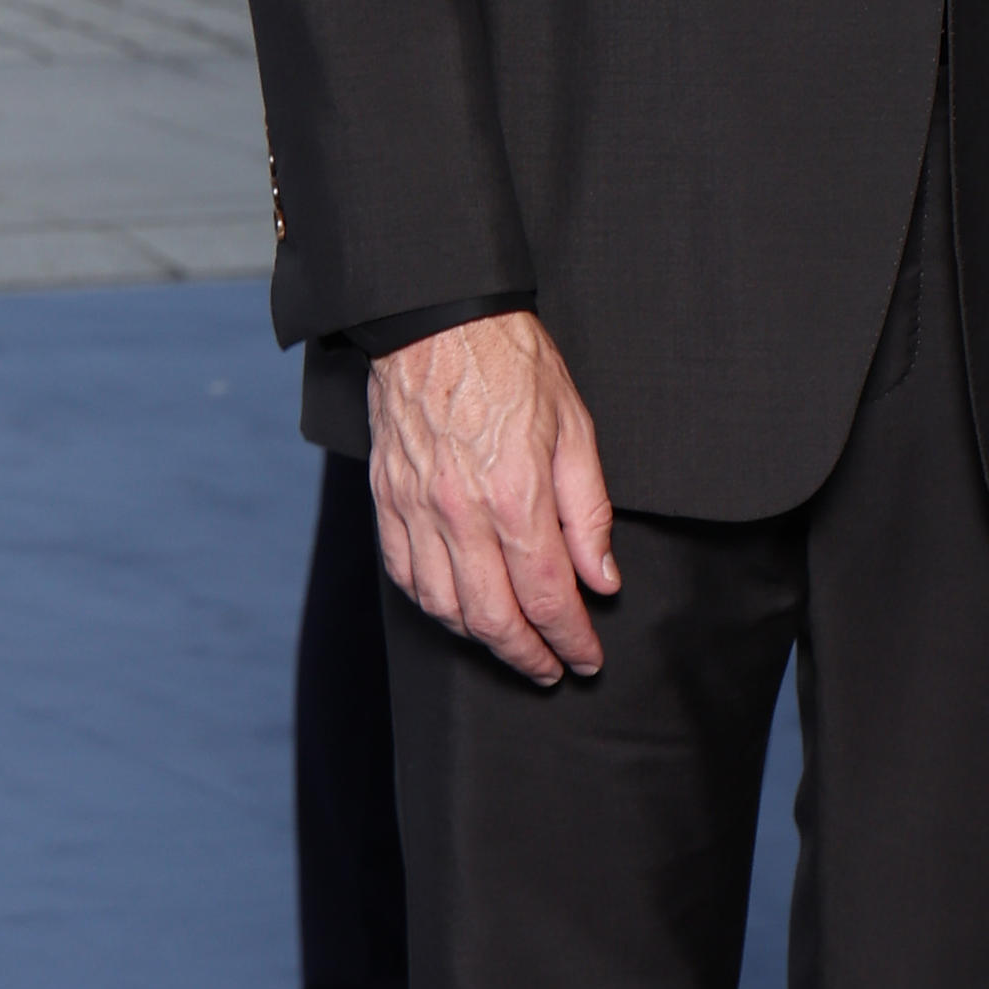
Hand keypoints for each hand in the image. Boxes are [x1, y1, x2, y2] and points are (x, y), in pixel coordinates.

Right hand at [367, 312, 618, 684]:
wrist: (435, 318)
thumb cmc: (512, 363)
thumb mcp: (575, 427)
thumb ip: (589, 512)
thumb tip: (601, 579)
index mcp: (515, 495)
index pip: (549, 596)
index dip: (572, 640)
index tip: (587, 659)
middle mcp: (460, 512)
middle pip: (493, 618)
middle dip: (528, 657)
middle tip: (553, 670)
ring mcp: (416, 509)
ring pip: (444, 607)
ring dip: (481, 640)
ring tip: (512, 646)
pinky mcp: (387, 500)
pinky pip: (404, 575)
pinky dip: (433, 607)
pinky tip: (458, 611)